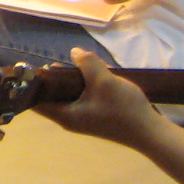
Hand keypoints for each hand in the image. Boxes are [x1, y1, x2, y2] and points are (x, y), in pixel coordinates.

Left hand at [31, 49, 163, 147]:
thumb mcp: (103, 80)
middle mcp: (69, 118)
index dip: (33, 84)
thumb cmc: (123, 108)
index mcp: (64, 115)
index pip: (35, 101)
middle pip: (53, 94)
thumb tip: (74, 52)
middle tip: (70, 63)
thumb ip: (87, 63)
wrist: (150, 131)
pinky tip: (103, 74)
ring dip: (78, 78)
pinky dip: (88, 84)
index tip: (37, 67)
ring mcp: (83, 117)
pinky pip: (84, 95)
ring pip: (70, 93)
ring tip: (91, 67)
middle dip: (60, 76)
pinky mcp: (95, 114)